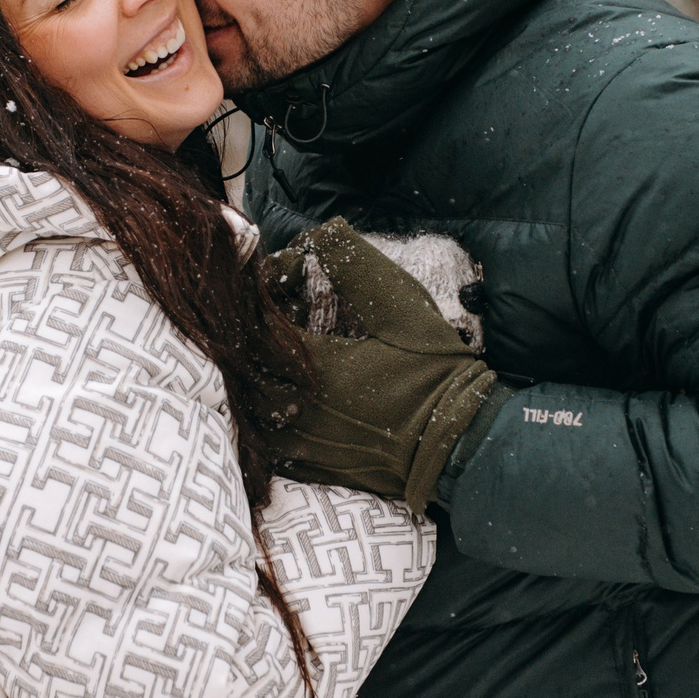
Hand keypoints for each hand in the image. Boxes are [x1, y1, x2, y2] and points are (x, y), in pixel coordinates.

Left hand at [260, 220, 495, 509]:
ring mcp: (299, 443)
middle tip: (256, 313)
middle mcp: (296, 408)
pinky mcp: (309, 465)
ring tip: (262, 352)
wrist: (457, 443)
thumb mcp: (403, 309)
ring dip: (247, 376)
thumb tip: (320, 233)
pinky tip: (277, 394)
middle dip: (242, 336)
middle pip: (241, 367)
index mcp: (314, 367)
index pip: (254, 326)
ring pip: (246, 406)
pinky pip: (263, 440)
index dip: (251, 299)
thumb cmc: (432, 373)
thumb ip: (357, 267)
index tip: (261, 280)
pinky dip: (259, 415)